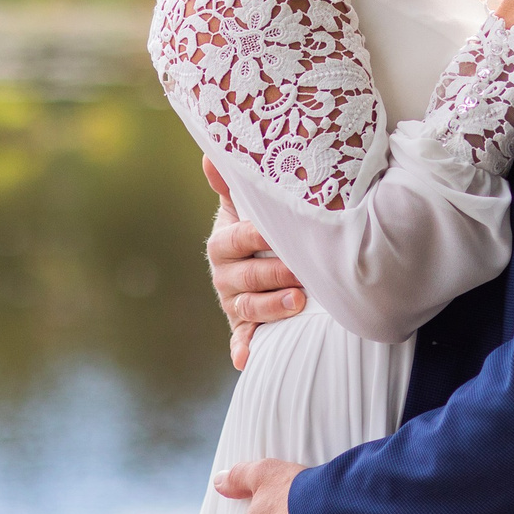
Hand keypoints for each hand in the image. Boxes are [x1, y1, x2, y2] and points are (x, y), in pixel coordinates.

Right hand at [204, 159, 305, 368]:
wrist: (255, 262)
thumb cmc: (256, 231)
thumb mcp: (243, 207)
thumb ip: (233, 184)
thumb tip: (212, 154)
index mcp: (223, 243)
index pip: (238, 239)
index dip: (258, 237)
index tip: (279, 232)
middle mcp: (224, 275)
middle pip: (248, 277)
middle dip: (275, 275)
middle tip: (301, 274)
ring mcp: (233, 302)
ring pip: (250, 307)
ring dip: (272, 308)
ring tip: (298, 303)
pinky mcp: (242, 326)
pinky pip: (241, 339)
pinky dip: (243, 349)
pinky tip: (247, 359)